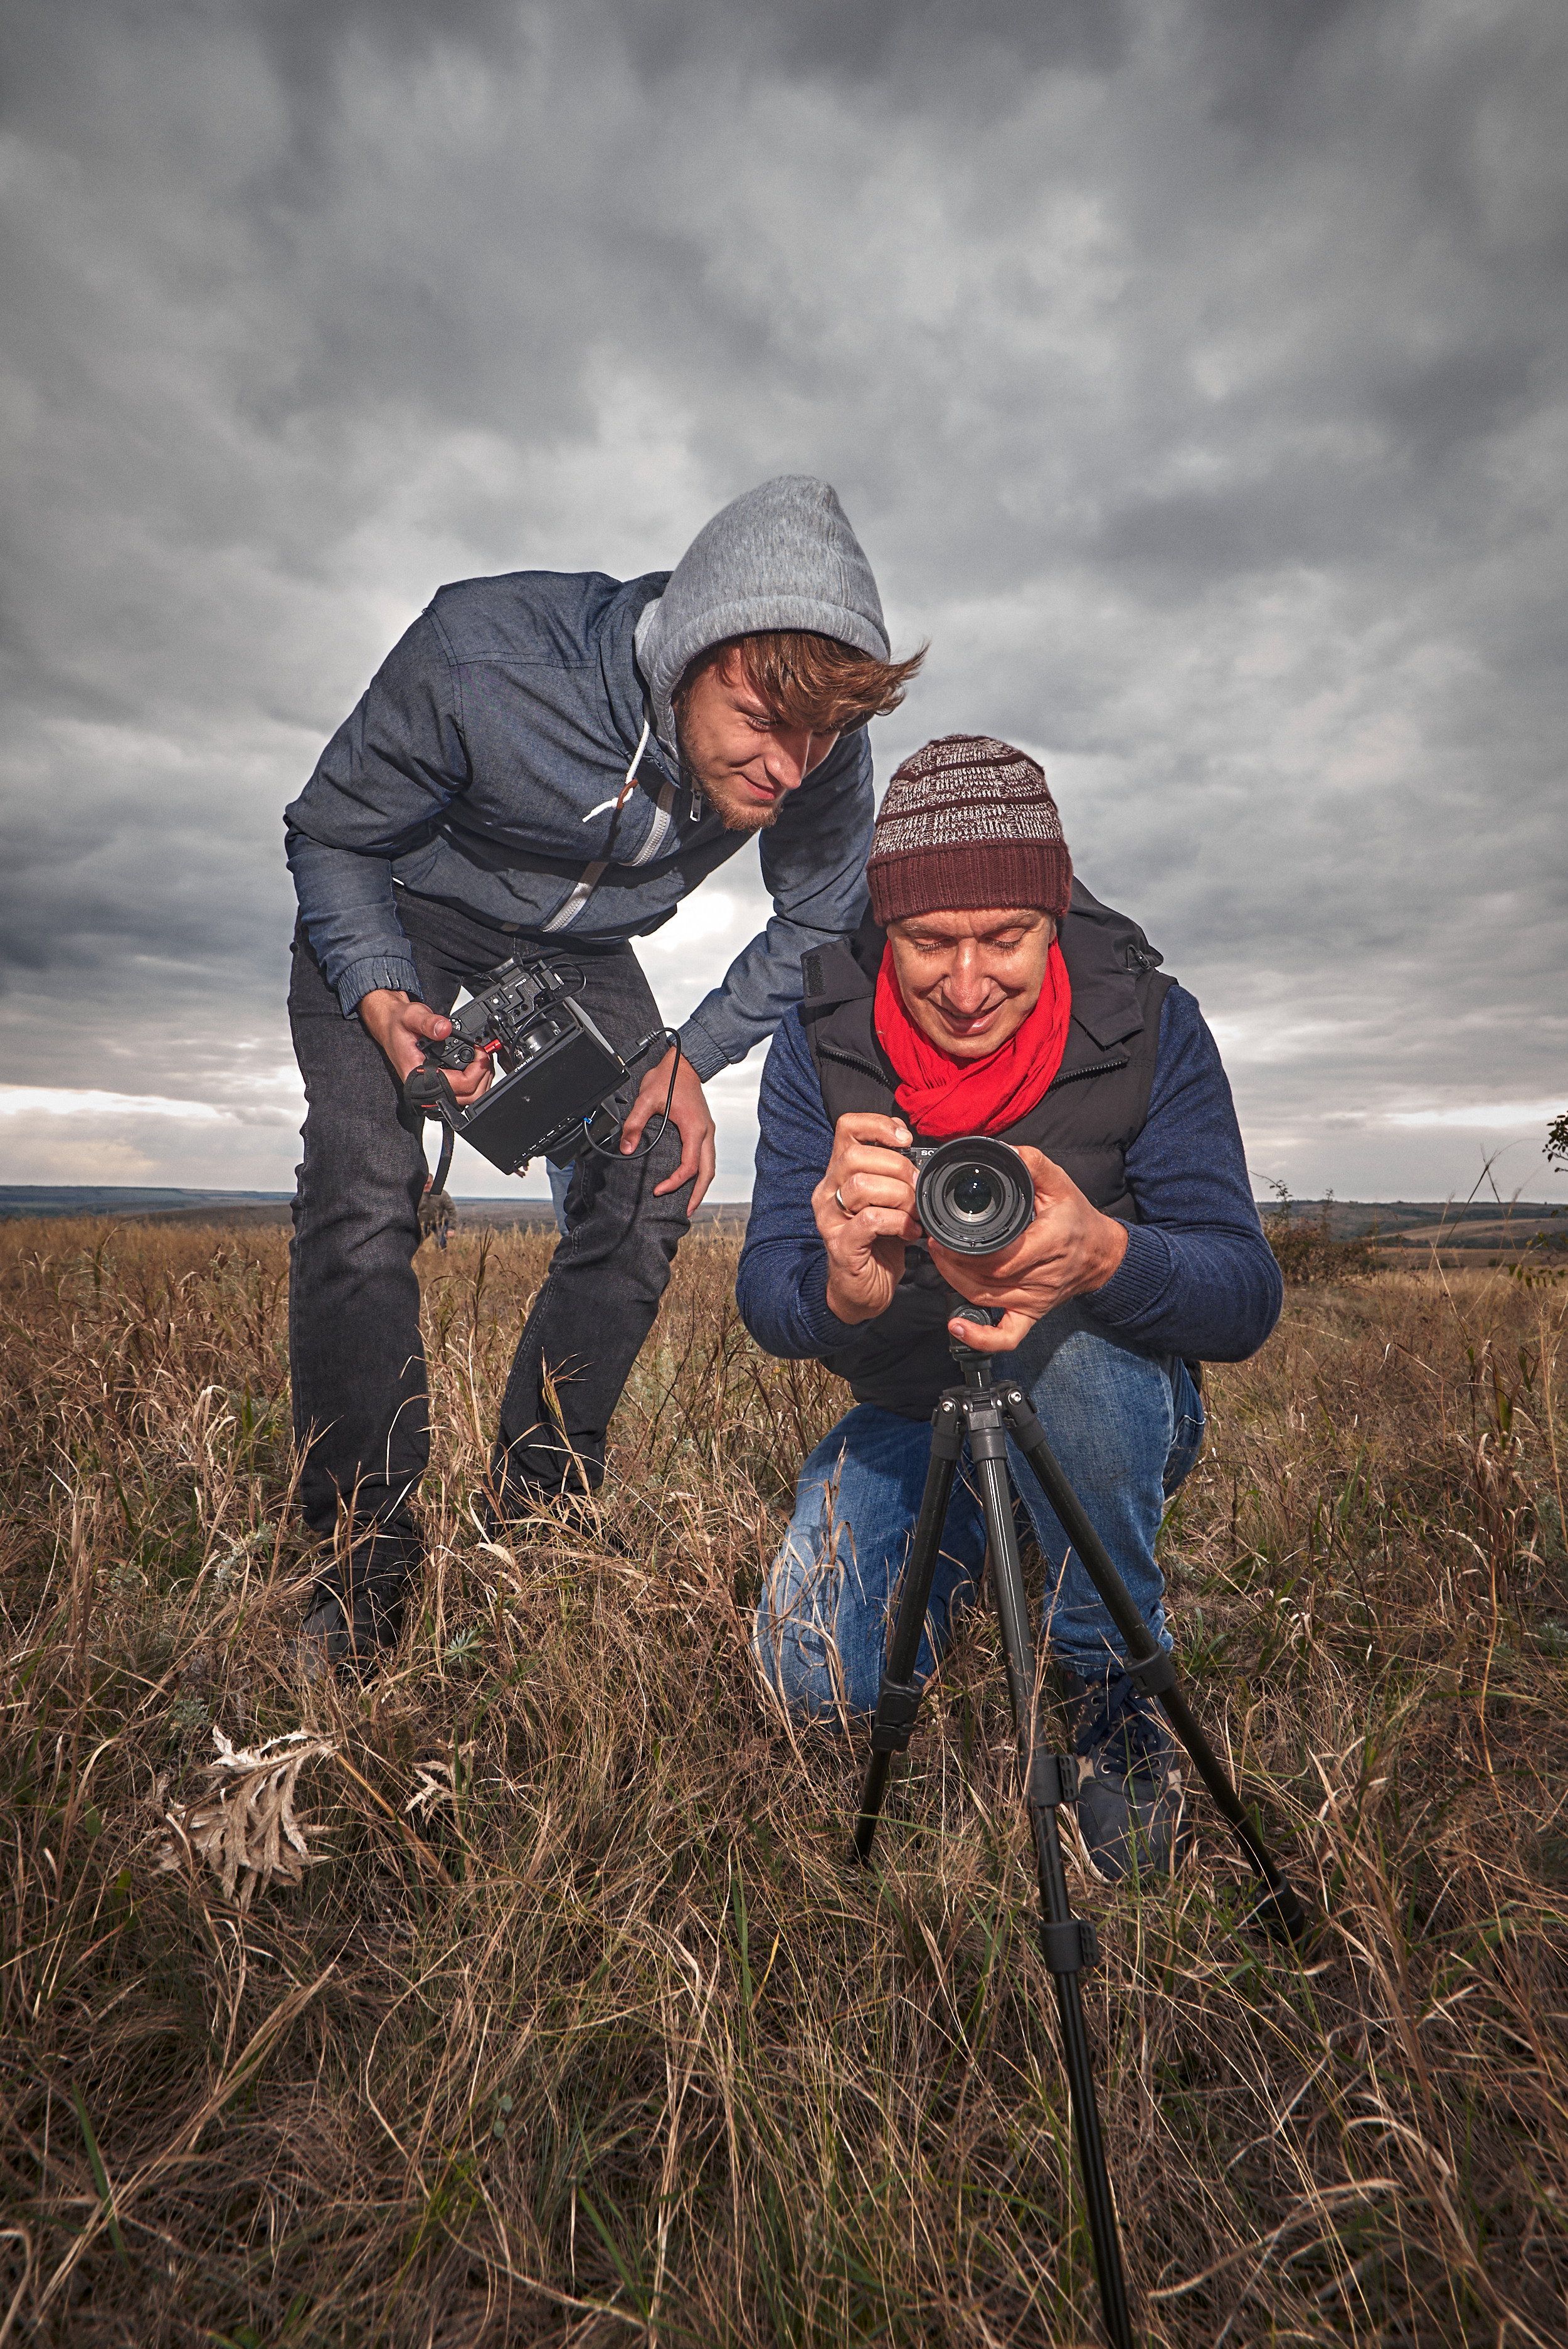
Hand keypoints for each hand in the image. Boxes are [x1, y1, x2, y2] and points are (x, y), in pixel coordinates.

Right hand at [358, 988, 493, 1106]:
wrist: (391, 1025)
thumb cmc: (398, 1025)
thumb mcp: (412, 1016)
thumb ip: (428, 1022)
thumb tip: (444, 1028)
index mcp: (416, 1075)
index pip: (453, 1087)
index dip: (474, 1072)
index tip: (480, 1052)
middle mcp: (424, 1087)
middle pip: (466, 1097)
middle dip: (482, 1075)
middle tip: (485, 1055)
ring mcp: (433, 1089)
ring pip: (467, 1098)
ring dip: (481, 1080)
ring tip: (483, 1059)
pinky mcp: (439, 1085)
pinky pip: (463, 1093)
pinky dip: (475, 1080)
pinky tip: (477, 1065)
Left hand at [620, 1048, 716, 1206]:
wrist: (684, 1063)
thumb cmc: (668, 1079)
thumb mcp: (646, 1099)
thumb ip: (635, 1124)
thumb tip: (626, 1148)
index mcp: (694, 1128)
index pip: (689, 1165)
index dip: (675, 1182)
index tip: (659, 1190)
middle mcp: (705, 1132)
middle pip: (708, 1172)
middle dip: (698, 1194)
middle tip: (685, 1211)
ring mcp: (707, 1131)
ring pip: (710, 1166)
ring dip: (701, 1186)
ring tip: (689, 1202)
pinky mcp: (704, 1129)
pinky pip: (707, 1157)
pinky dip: (701, 1173)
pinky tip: (691, 1180)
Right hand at [814, 1113, 921, 1325]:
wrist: (862, 1289)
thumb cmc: (877, 1242)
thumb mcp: (888, 1200)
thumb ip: (894, 1173)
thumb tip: (916, 1148)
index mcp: (839, 1173)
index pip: (847, 1127)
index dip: (879, 1125)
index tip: (906, 1140)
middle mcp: (827, 1191)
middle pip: (856, 1156)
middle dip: (897, 1167)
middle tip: (917, 1187)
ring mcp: (830, 1218)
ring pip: (862, 1186)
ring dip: (899, 1196)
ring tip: (914, 1212)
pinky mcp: (841, 1244)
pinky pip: (870, 1220)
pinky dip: (898, 1223)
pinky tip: (910, 1232)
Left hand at [930, 1147, 1128, 1354]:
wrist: (1101, 1254)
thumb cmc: (1078, 1218)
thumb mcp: (1061, 1183)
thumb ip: (1033, 1164)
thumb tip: (1005, 1152)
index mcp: (1050, 1242)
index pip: (1002, 1256)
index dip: (966, 1251)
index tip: (943, 1234)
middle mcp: (1043, 1276)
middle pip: (987, 1279)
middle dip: (952, 1262)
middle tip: (933, 1242)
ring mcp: (1036, 1299)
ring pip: (986, 1299)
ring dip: (955, 1283)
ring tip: (938, 1260)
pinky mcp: (1032, 1314)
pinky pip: (1006, 1336)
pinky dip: (979, 1337)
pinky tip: (957, 1327)